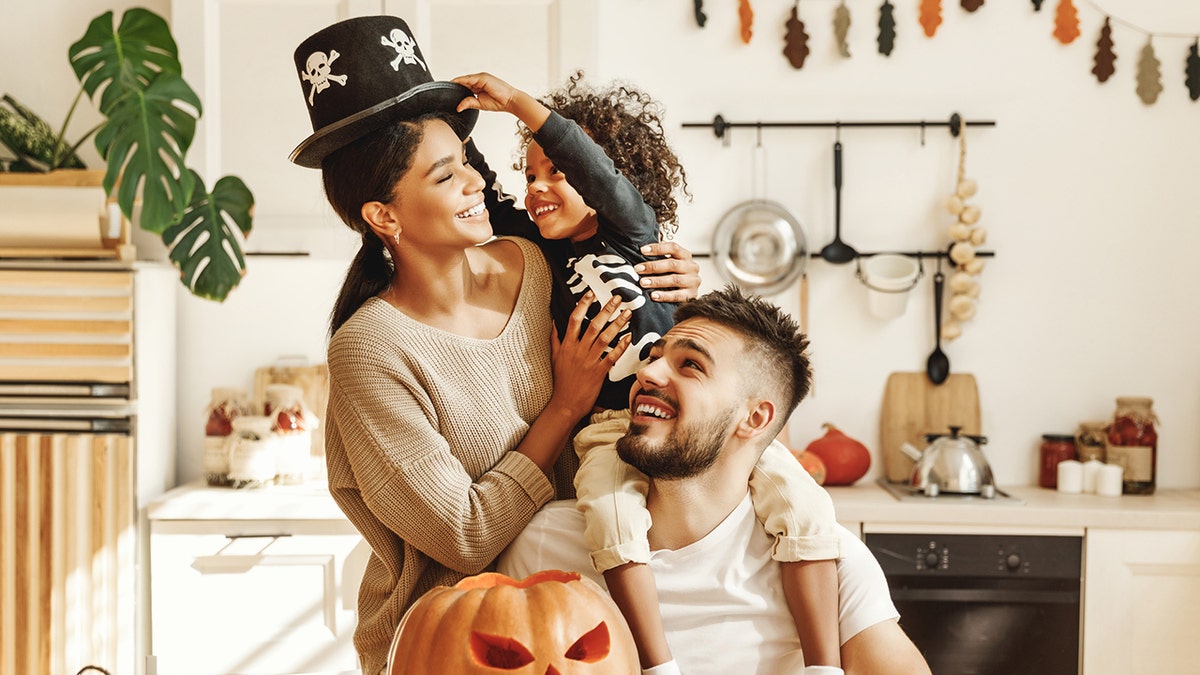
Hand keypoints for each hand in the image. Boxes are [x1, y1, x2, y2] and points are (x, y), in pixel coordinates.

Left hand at [452, 72, 517, 113]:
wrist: (510, 101)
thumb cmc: (499, 102)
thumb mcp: (480, 104)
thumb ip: (469, 103)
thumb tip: (458, 107)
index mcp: (479, 85)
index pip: (464, 85)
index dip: (456, 88)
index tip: (447, 92)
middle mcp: (479, 80)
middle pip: (463, 81)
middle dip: (454, 85)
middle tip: (443, 90)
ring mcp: (481, 78)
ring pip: (464, 79)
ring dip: (456, 83)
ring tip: (446, 87)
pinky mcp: (482, 78)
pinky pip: (468, 79)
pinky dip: (461, 81)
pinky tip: (454, 84)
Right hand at [550, 291, 631, 418]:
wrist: (565, 403)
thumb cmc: (561, 380)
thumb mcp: (554, 357)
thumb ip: (555, 338)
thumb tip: (554, 321)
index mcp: (567, 345)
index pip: (575, 319)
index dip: (583, 305)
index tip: (591, 293)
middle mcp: (578, 350)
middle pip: (593, 325)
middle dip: (606, 309)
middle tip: (617, 297)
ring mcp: (589, 361)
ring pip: (605, 338)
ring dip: (617, 324)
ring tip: (627, 313)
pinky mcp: (598, 372)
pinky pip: (612, 356)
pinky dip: (620, 346)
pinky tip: (629, 337)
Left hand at [635, 241, 701, 302]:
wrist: (690, 293)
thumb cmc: (676, 275)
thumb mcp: (670, 263)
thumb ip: (659, 258)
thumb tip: (639, 253)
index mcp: (685, 256)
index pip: (673, 247)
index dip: (657, 248)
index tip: (642, 251)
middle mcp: (691, 267)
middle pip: (672, 264)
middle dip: (653, 266)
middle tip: (638, 269)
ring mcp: (693, 281)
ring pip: (674, 280)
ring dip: (657, 281)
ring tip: (643, 283)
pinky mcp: (692, 295)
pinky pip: (677, 296)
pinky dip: (664, 296)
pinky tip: (653, 295)